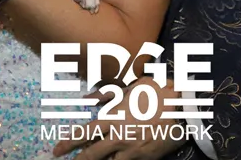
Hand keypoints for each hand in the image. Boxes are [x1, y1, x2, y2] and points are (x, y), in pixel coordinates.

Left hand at [53, 78, 186, 159]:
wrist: (184, 106)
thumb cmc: (156, 91)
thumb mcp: (129, 88)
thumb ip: (105, 95)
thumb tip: (86, 98)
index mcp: (113, 118)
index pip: (84, 134)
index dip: (67, 143)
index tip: (56, 150)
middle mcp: (119, 137)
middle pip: (92, 155)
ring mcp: (132, 150)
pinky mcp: (145, 159)